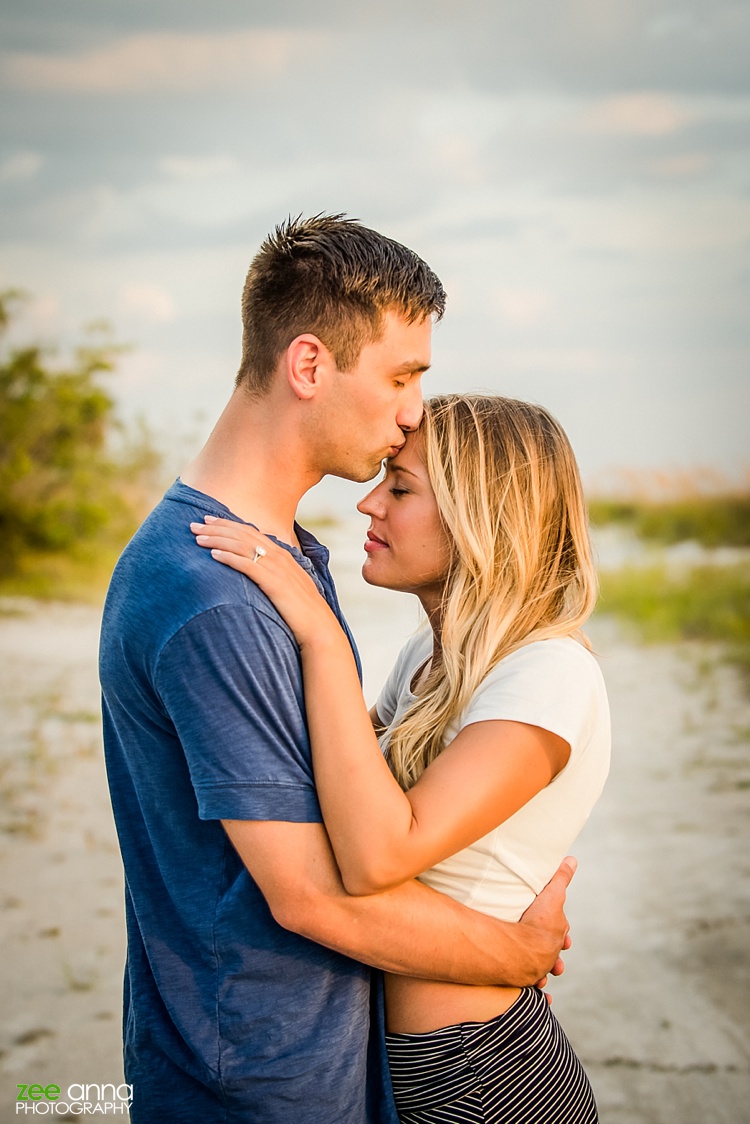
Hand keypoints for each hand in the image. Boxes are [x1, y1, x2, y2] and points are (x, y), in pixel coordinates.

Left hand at [190, 517, 337, 646]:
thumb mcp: (288, 584)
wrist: (318, 624)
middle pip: (242, 535)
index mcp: (282, 554)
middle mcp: (279, 556)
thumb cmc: (302, 609)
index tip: (209, 521)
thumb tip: (258, 572)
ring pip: (241, 546)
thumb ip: (274, 574)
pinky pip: (246, 565)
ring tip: (198, 538)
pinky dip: (229, 557)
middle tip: (194, 525)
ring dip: (217, 540)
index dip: (228, 524)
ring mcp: (276, 568)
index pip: (250, 532)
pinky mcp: (272, 582)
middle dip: (217, 528)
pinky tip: (213, 555)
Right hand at [518, 855, 576, 997]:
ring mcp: (537, 968)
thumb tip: (573, 859)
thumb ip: (560, 877)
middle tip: (554, 956)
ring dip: (541, 973)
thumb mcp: (551, 893)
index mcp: (556, 933)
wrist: (524, 949)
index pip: (561, 932)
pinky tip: (538, 998)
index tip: (565, 936)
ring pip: (542, 972)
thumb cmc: (537, 920)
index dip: (562, 932)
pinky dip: (536, 994)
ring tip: (539, 975)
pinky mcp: (524, 980)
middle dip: (554, 955)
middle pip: (553, 954)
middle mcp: (549, 953)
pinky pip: (532, 990)